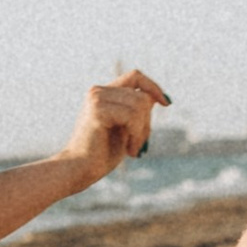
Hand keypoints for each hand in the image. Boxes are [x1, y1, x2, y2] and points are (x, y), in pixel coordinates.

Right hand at [58, 69, 170, 189]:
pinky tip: (130, 151)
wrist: (80, 169)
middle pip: (142, 96)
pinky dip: (137, 135)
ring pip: (140, 105)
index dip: (153, 87)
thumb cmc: (102, 153)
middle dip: (147, 123)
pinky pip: (132, 116)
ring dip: (142, 131)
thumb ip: (137, 111)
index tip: (166, 103)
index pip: (135, 76)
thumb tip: (156, 97)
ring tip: (133, 149)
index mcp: (103, 93)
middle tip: (139, 145)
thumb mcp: (126, 129)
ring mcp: (96, 98)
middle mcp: (98, 91)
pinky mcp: (97, 110)